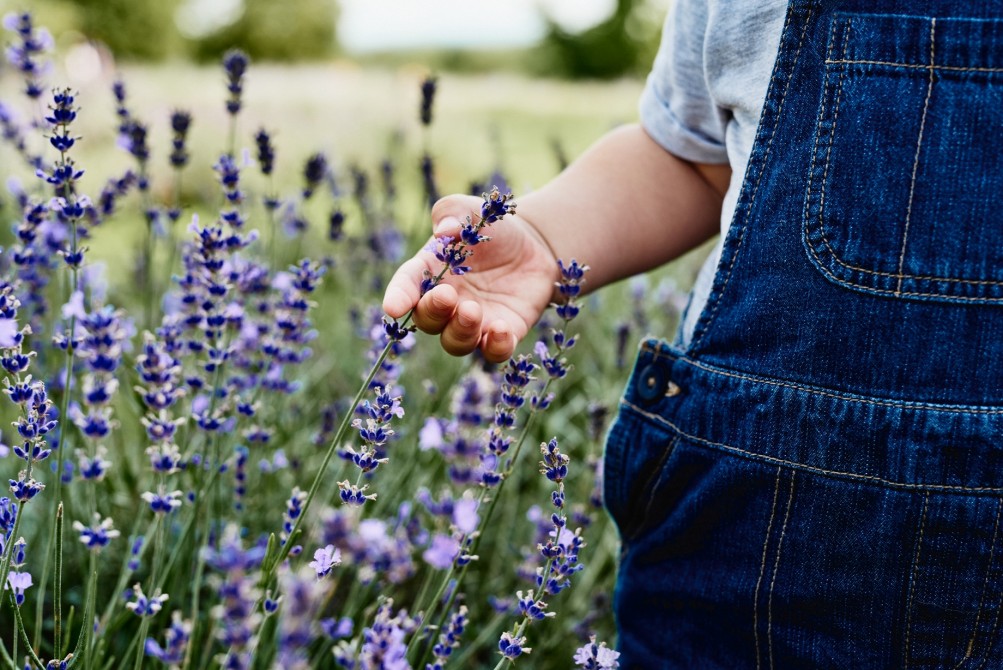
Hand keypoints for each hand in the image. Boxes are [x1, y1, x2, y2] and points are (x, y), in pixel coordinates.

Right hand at [382, 194, 559, 362]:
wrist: (532, 244)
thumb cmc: (491, 226)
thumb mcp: (471, 209)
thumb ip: (452, 212)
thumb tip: (445, 231)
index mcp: (430, 272)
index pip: (406, 286)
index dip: (398, 297)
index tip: (393, 307)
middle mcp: (447, 303)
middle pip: (427, 320)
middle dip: (432, 312)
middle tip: (448, 295)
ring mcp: (473, 322)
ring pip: (455, 342)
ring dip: (459, 332)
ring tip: (473, 310)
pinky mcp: (502, 333)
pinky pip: (493, 352)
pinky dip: (495, 347)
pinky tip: (502, 330)